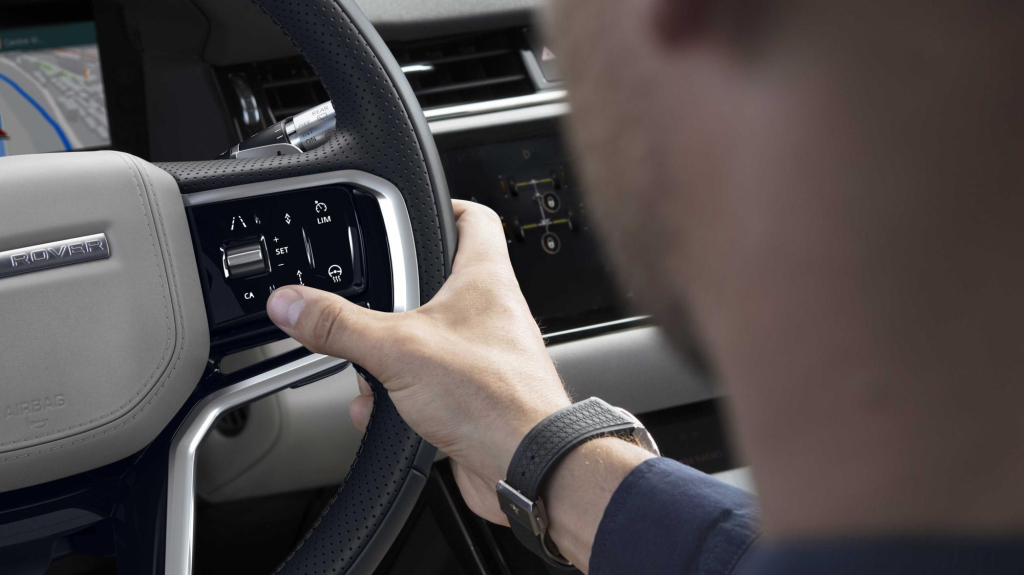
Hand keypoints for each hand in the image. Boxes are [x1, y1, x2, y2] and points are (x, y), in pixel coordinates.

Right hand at [266, 199, 570, 523]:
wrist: (527, 469)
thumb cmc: (495, 399)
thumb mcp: (397, 350)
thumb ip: (339, 325)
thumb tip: (293, 302)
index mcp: (485, 279)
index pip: (473, 217)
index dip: (443, 204)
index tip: (411, 208)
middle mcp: (491, 312)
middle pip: (437, 282)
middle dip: (393, 298)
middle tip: (365, 301)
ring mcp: (484, 355)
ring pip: (425, 339)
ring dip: (390, 357)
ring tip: (369, 366)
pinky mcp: (473, 396)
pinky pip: (427, 385)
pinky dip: (399, 397)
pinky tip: (381, 411)